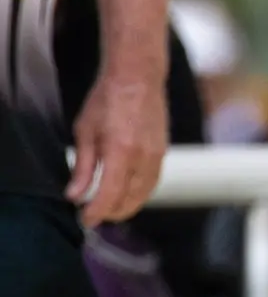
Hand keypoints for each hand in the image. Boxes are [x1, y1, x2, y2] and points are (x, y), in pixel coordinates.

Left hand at [66, 71, 167, 227]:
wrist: (137, 77)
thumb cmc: (107, 99)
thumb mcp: (84, 132)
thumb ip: (82, 167)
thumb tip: (74, 196)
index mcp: (120, 151)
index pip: (109, 196)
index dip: (95, 213)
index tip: (84, 219)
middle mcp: (143, 156)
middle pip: (129, 200)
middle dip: (110, 212)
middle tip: (92, 215)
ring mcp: (157, 154)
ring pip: (144, 194)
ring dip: (126, 205)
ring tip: (109, 208)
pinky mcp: (162, 150)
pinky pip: (153, 181)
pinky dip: (140, 193)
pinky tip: (127, 193)